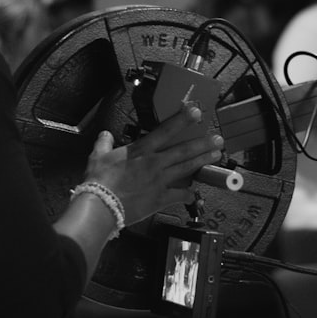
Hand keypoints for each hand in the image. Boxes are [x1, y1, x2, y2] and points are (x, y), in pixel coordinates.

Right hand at [83, 104, 223, 225]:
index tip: (196, 111)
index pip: (165, 130)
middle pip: (184, 150)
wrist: (101, 205)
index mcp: (141, 150)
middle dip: (203, 143)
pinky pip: (179, 195)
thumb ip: (104, 144)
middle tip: (218, 138)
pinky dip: (189, 194)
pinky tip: (195, 193)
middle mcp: (155, 163)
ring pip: (186, 168)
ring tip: (216, 156)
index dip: (182, 120)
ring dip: (203, 161)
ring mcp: (160, 181)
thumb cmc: (99, 181)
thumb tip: (104, 135)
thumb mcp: (98, 157)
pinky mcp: (160, 198)